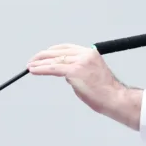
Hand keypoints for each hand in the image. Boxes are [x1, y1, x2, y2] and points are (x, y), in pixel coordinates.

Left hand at [27, 44, 141, 129]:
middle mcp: (85, 54)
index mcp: (91, 53)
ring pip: (54, 60)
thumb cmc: (106, 91)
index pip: (67, 47)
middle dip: (43, 55)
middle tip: (33, 60)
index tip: (44, 54)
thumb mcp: (92, 74)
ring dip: (39, 63)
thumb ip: (78, 70)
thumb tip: (65, 74)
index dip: (53, 50)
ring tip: (30, 66)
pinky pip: (53, 69)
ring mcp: (80, 62)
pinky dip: (41, 69)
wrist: (115, 98)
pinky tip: (34, 70)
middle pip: (58, 51)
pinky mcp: (74, 71)